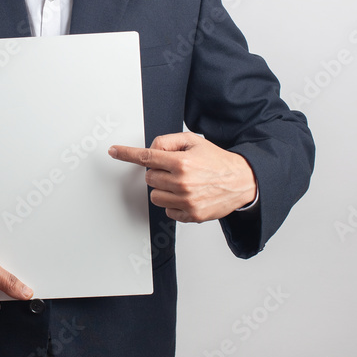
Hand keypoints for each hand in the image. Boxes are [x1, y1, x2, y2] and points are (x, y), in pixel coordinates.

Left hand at [108, 132, 256, 222]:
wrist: (241, 181)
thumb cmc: (217, 161)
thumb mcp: (194, 141)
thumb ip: (168, 142)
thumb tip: (151, 150)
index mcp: (182, 163)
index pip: (146, 157)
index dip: (126, 154)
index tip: (114, 151)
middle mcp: (182, 183)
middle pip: (149, 178)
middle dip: (158, 172)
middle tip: (176, 169)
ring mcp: (186, 201)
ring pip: (155, 196)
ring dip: (163, 189)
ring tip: (181, 183)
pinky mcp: (191, 215)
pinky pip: (167, 210)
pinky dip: (173, 203)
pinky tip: (187, 195)